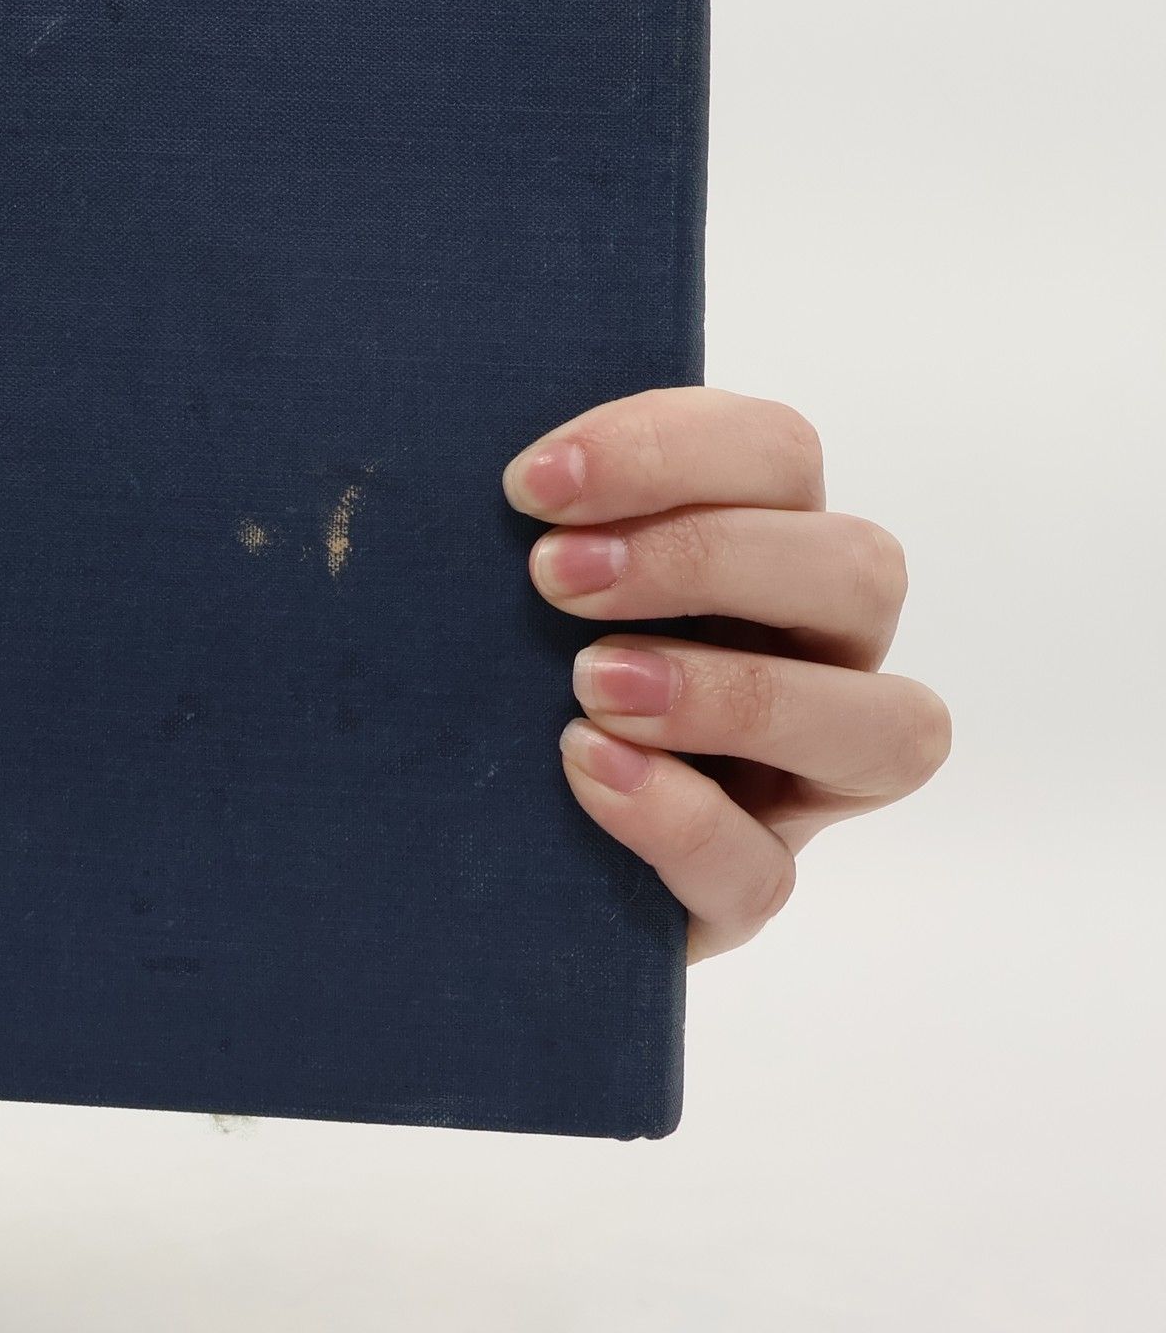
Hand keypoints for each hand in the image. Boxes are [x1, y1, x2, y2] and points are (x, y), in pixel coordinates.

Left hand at [502, 387, 949, 960]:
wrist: (449, 821)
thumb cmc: (485, 654)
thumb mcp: (501, 571)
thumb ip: (534, 512)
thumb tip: (511, 467)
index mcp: (759, 539)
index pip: (776, 454)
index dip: (668, 450)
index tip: (534, 484)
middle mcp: (810, 651)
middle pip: (859, 569)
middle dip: (705, 559)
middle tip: (553, 577)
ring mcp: (799, 779)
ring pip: (887, 726)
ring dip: (735, 695)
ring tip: (590, 686)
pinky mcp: (743, 887)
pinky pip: (764, 869)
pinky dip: (680, 816)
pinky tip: (588, 770)